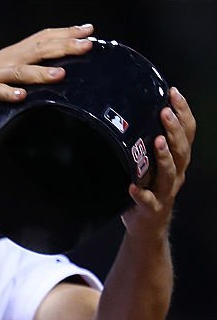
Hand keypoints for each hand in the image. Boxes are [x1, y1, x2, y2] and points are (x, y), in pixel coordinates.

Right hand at [0, 24, 94, 136]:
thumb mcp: (7, 81)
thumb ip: (27, 75)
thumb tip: (60, 73)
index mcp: (11, 55)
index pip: (42, 38)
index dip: (65, 33)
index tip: (89, 32)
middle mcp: (2, 60)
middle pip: (36, 50)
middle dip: (62, 46)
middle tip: (85, 47)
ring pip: (18, 71)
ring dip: (40, 72)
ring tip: (60, 74)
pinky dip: (7, 93)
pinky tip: (21, 96)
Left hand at [123, 86, 195, 237]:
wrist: (147, 226)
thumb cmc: (147, 189)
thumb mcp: (150, 164)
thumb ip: (147, 144)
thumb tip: (134, 113)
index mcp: (178, 159)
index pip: (187, 131)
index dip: (183, 112)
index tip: (174, 93)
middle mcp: (176, 174)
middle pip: (182, 149)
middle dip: (175, 129)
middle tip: (165, 112)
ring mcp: (165, 192)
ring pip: (170, 173)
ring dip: (164, 157)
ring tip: (158, 142)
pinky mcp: (152, 208)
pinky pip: (148, 200)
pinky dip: (140, 194)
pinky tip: (132, 187)